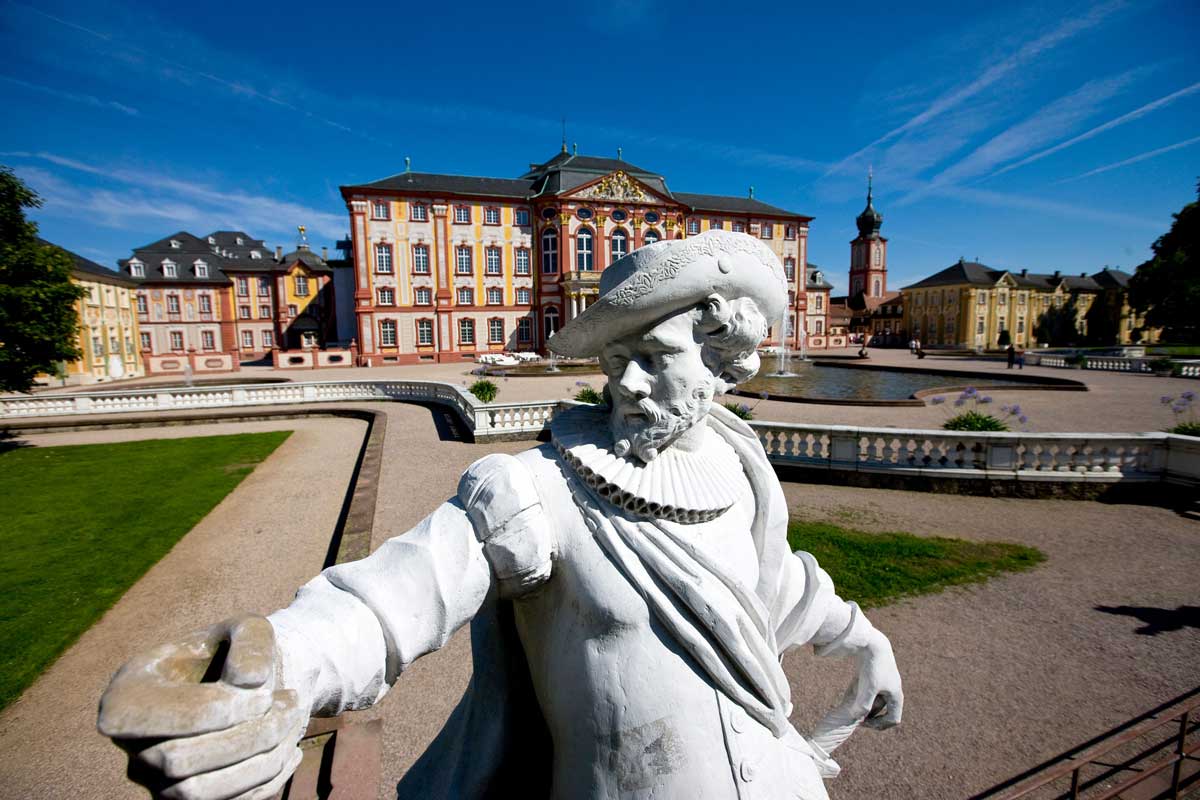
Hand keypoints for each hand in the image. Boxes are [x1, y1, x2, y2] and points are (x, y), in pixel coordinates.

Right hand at [98, 615, 307, 799]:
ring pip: (199, 793)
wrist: (249, 687)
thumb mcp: (248, 628)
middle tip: (289, 701)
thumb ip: (251, 640)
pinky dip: (267, 778)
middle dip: (249, 732)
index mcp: (127, 696)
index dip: (223, 707)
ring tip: (292, 719)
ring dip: (262, 759)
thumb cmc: (239, 654)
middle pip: (178, 760)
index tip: (262, 688)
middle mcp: (131, 747)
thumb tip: (248, 681)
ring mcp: (155, 782)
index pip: (169, 716)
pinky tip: (289, 748)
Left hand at [810, 631, 902, 753]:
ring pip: (873, 701)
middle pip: (881, 710)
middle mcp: (892, 690)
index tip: (864, 723)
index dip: (879, 726)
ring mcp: (883, 681)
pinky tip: (847, 697)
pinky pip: (867, 690)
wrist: (870, 641)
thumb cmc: (872, 666)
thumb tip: (857, 718)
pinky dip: (858, 695)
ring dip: (862, 705)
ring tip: (849, 707)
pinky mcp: (873, 674)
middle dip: (868, 715)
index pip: (893, 719)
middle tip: (854, 715)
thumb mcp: (868, 688)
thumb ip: (863, 706)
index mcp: (896, 695)